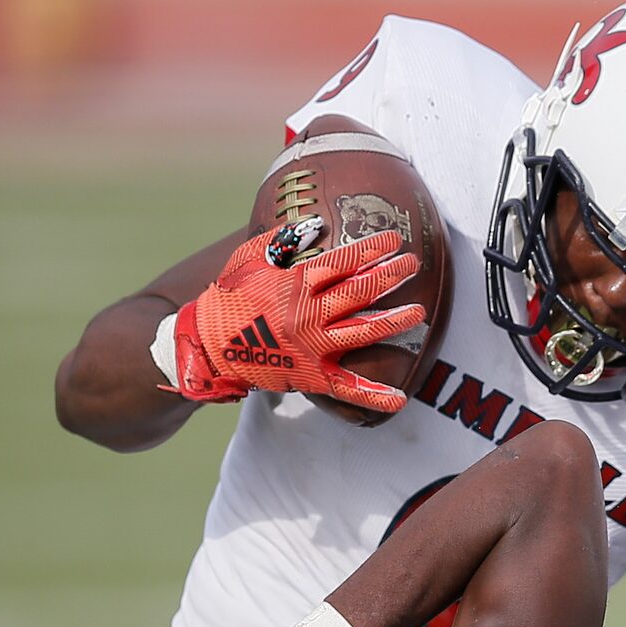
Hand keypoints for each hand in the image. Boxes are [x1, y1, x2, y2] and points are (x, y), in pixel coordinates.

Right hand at [171, 226, 422, 413]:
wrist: (208, 345)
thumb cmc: (229, 296)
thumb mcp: (249, 259)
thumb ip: (283, 241)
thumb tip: (316, 226)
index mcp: (294, 283)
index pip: (343, 262)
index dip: (371, 250)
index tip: (393, 241)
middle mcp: (307, 314)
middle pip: (359, 291)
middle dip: (390, 276)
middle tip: (413, 265)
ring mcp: (312, 347)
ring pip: (362, 332)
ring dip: (394, 321)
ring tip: (418, 312)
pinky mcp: (311, 376)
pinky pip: (347, 388)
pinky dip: (373, 396)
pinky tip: (400, 400)